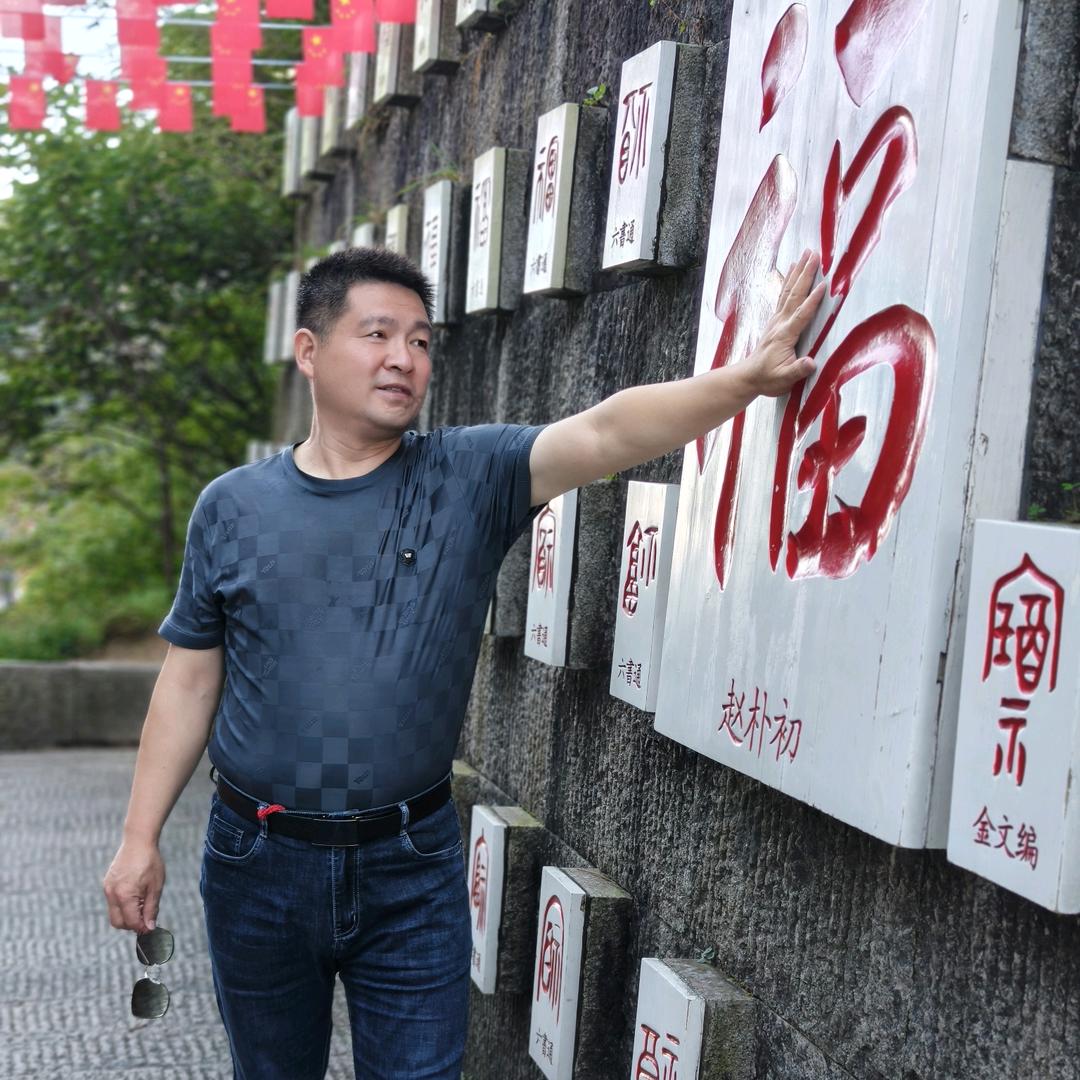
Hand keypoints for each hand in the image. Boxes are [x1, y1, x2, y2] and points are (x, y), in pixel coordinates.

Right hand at [103, 840, 164, 934]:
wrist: (138, 841)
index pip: (131, 922)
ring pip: (114, 913)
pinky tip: (135, 895)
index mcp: (125, 895)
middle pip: (118, 922)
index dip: (141, 927)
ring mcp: (107, 888)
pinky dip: (122, 905)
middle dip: (131, 925)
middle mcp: (112, 894)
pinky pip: (112, 902)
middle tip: (146, 917)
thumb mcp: (156, 886)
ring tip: (142, 903)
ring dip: (127, 915)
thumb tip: (149, 927)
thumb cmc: (150, 862)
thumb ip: (151, 908)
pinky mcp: (107, 884)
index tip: (151, 927)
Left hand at [744, 250, 826, 397]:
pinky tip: (792, 270)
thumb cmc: (768, 379)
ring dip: (798, 271)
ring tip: (806, 254)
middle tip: (814, 254)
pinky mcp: (776, 320)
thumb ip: (797, 370)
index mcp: (785, 335)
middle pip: (795, 294)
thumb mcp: (784, 379)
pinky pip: (784, 295)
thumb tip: (810, 363)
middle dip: (805, 274)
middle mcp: (780, 323)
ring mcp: (777, 320)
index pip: (801, 314)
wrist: (749, 377)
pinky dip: (789, 280)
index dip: (813, 300)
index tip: (824, 285)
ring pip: (789, 290)